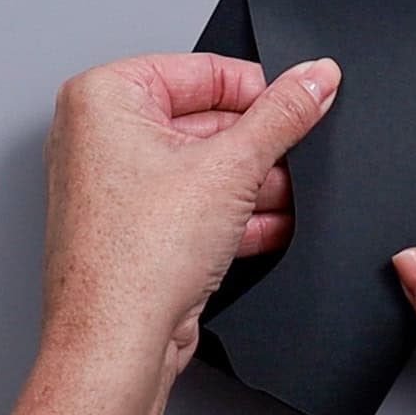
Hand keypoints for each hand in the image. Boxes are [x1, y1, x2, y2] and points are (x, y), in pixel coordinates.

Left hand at [0, 53, 339, 414]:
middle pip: (206, 121)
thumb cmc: (136, 256)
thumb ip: (283, 115)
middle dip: (260, 147)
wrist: (116, 343)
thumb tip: (315, 78)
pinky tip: (270, 226)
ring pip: (204, 168)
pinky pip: (194, 206)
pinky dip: (233, 215)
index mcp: (105, 97)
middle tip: (299, 155)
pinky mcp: (135, 230)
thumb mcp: (233, 166)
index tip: (302, 101)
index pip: (203, 71)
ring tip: (288, 197)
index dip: (260, 89)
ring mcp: (115, 186)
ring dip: (254, 185)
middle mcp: (100, 136)